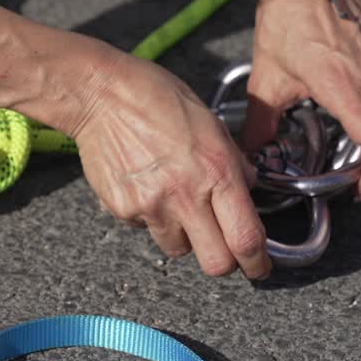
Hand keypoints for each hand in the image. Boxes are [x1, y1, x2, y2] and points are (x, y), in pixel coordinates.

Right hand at [70, 55, 270, 278]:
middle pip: (215, 263)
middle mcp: (186, 195)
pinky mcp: (123, 209)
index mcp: (216, 171)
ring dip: (183, 236)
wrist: (102, 94)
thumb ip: (233, 163)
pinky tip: (146, 185)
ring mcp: (151, 206)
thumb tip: (246, 188)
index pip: (246, 237)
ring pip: (178, 249)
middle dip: (223, 261)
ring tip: (174, 200)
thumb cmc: (157, 97)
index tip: (259, 266)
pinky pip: (145, 229)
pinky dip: (150, 216)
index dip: (257, 262)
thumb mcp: (211, 123)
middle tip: (222, 248)